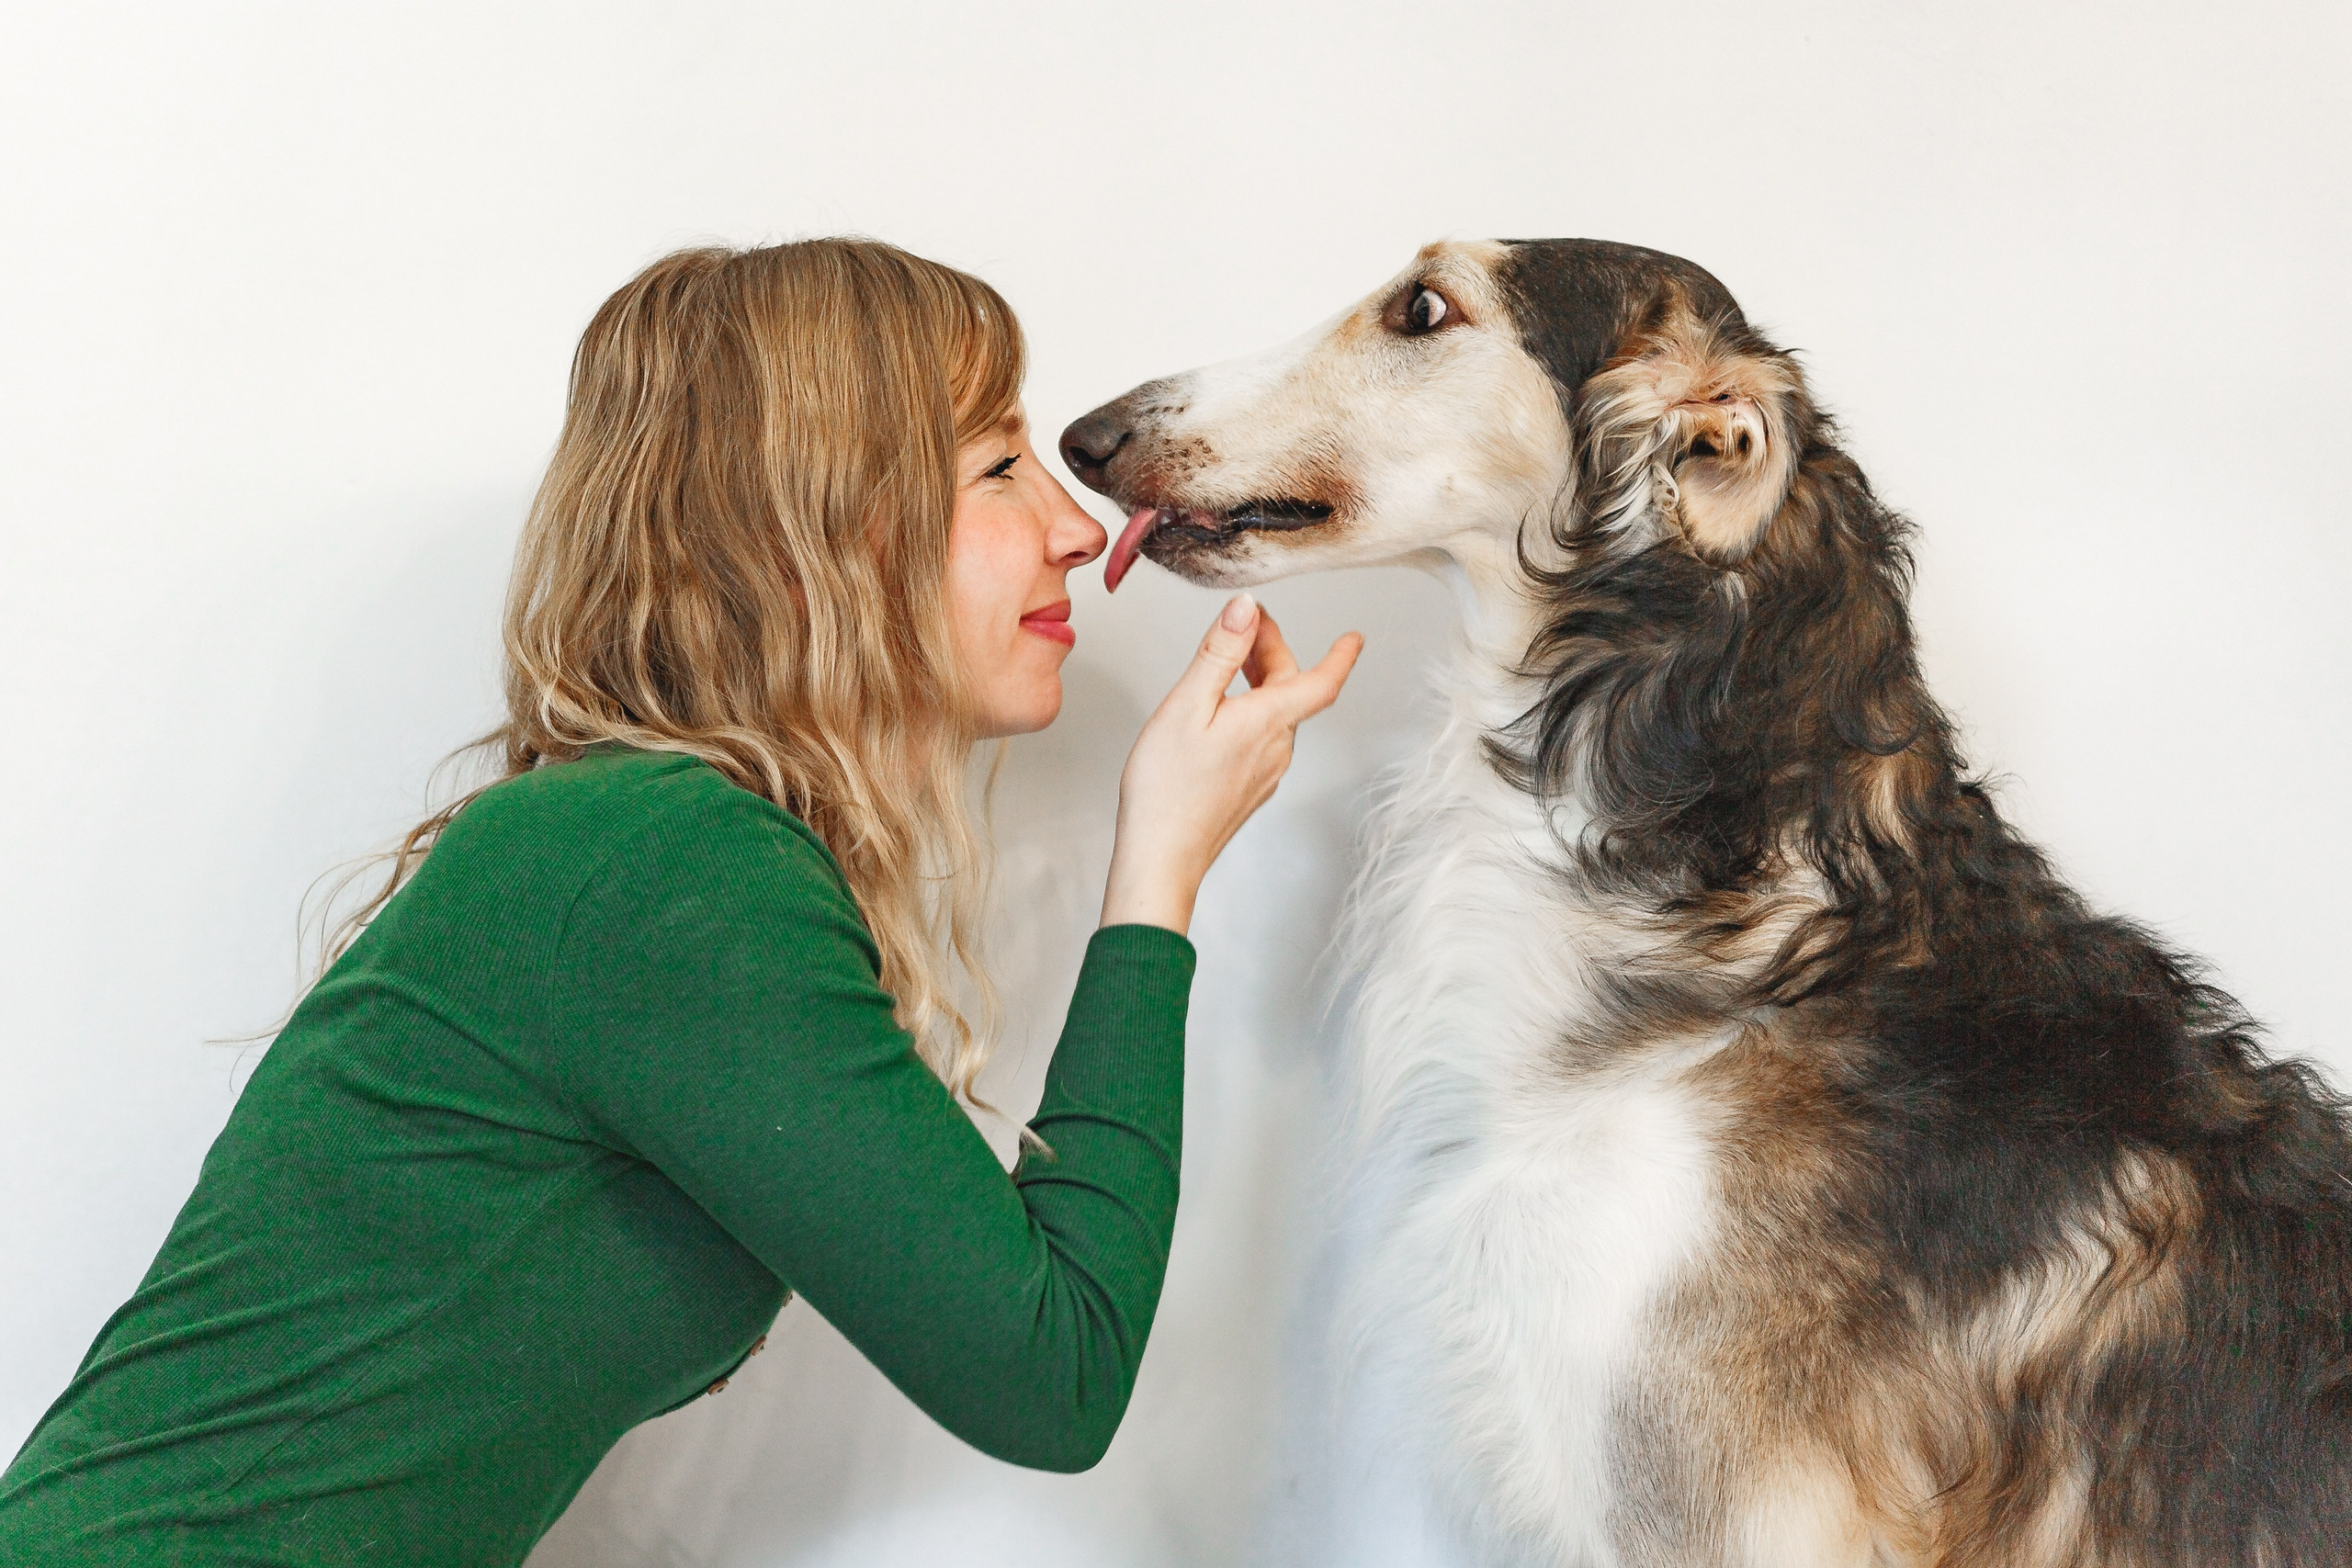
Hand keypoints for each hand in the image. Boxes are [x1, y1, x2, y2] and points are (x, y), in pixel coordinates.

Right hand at [1101, 593, 1362, 933]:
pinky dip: (1249, 712)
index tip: (1354, 638)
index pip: (1322, 682)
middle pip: (1290, 689)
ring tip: (1225, 663)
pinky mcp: (1249, 789)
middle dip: (1271, 652)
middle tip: (1244, 626)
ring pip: (1274, 714)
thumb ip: (1220, 653)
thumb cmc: (1167, 788)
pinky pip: (1260, 738)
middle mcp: (1277, 748)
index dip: (1341, 656)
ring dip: (1258, 682)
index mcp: (1269, 722)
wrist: (1161, 857)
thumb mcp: (1188, 704)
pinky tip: (1217, 714)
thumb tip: (1245, 608)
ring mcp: (1265, 772)